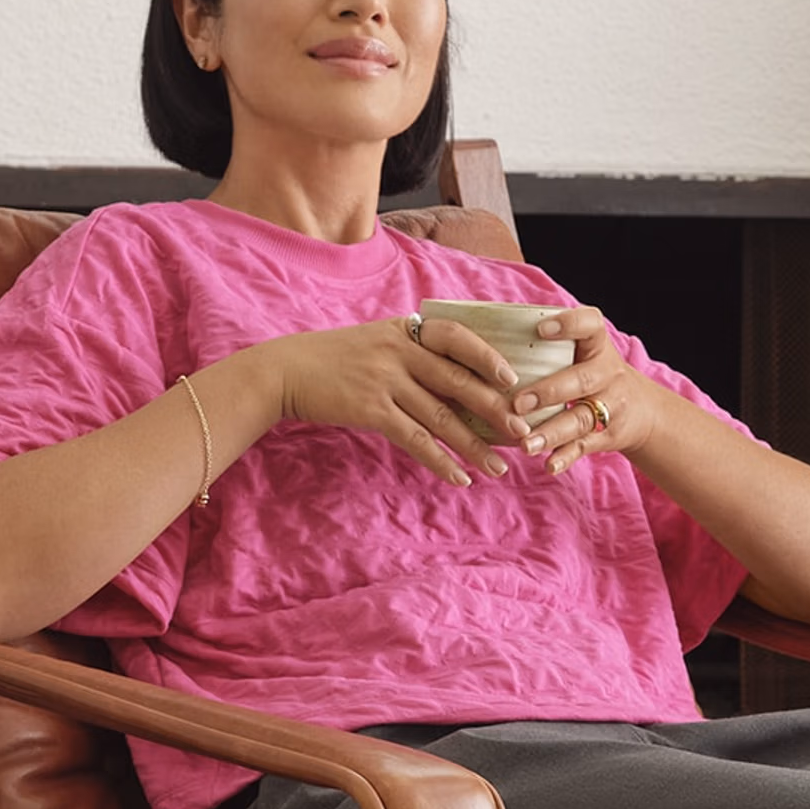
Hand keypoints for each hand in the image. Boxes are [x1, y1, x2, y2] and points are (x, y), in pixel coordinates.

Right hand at [250, 316, 535, 490]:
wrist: (285, 371)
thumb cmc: (332, 359)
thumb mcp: (374, 342)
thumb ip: (411, 354)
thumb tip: (453, 379)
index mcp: (405, 331)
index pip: (457, 338)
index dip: (487, 358)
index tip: (513, 380)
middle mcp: (399, 352)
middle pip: (459, 382)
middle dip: (495, 410)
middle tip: (524, 433)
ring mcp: (385, 380)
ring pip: (442, 417)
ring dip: (474, 445)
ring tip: (500, 467)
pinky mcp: (370, 409)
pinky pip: (414, 439)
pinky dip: (440, 461)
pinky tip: (459, 477)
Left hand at [498, 300, 656, 470]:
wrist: (640, 409)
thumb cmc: (590, 370)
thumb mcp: (582, 349)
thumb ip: (546, 343)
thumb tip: (481, 334)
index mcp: (597, 344)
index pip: (590, 325)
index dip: (569, 325)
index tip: (541, 329)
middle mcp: (607, 372)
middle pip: (582, 380)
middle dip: (549, 392)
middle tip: (518, 403)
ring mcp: (611, 405)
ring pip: (581, 419)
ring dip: (552, 432)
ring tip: (525, 444)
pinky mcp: (608, 434)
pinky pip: (585, 446)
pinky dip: (566, 456)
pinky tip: (549, 464)